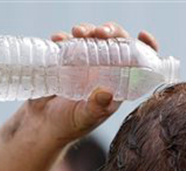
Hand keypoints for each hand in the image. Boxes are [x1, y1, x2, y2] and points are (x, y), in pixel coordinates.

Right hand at [19, 22, 159, 143]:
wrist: (41, 125)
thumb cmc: (68, 126)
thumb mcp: (85, 118)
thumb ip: (96, 108)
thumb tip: (107, 93)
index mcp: (117, 83)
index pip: (137, 62)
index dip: (145, 47)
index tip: (143, 36)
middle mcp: (104, 71)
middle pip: (115, 43)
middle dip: (110, 32)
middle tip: (100, 32)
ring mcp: (85, 64)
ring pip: (92, 38)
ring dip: (87, 30)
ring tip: (77, 33)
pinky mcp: (65, 60)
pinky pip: (68, 42)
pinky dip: (64, 37)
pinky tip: (58, 39)